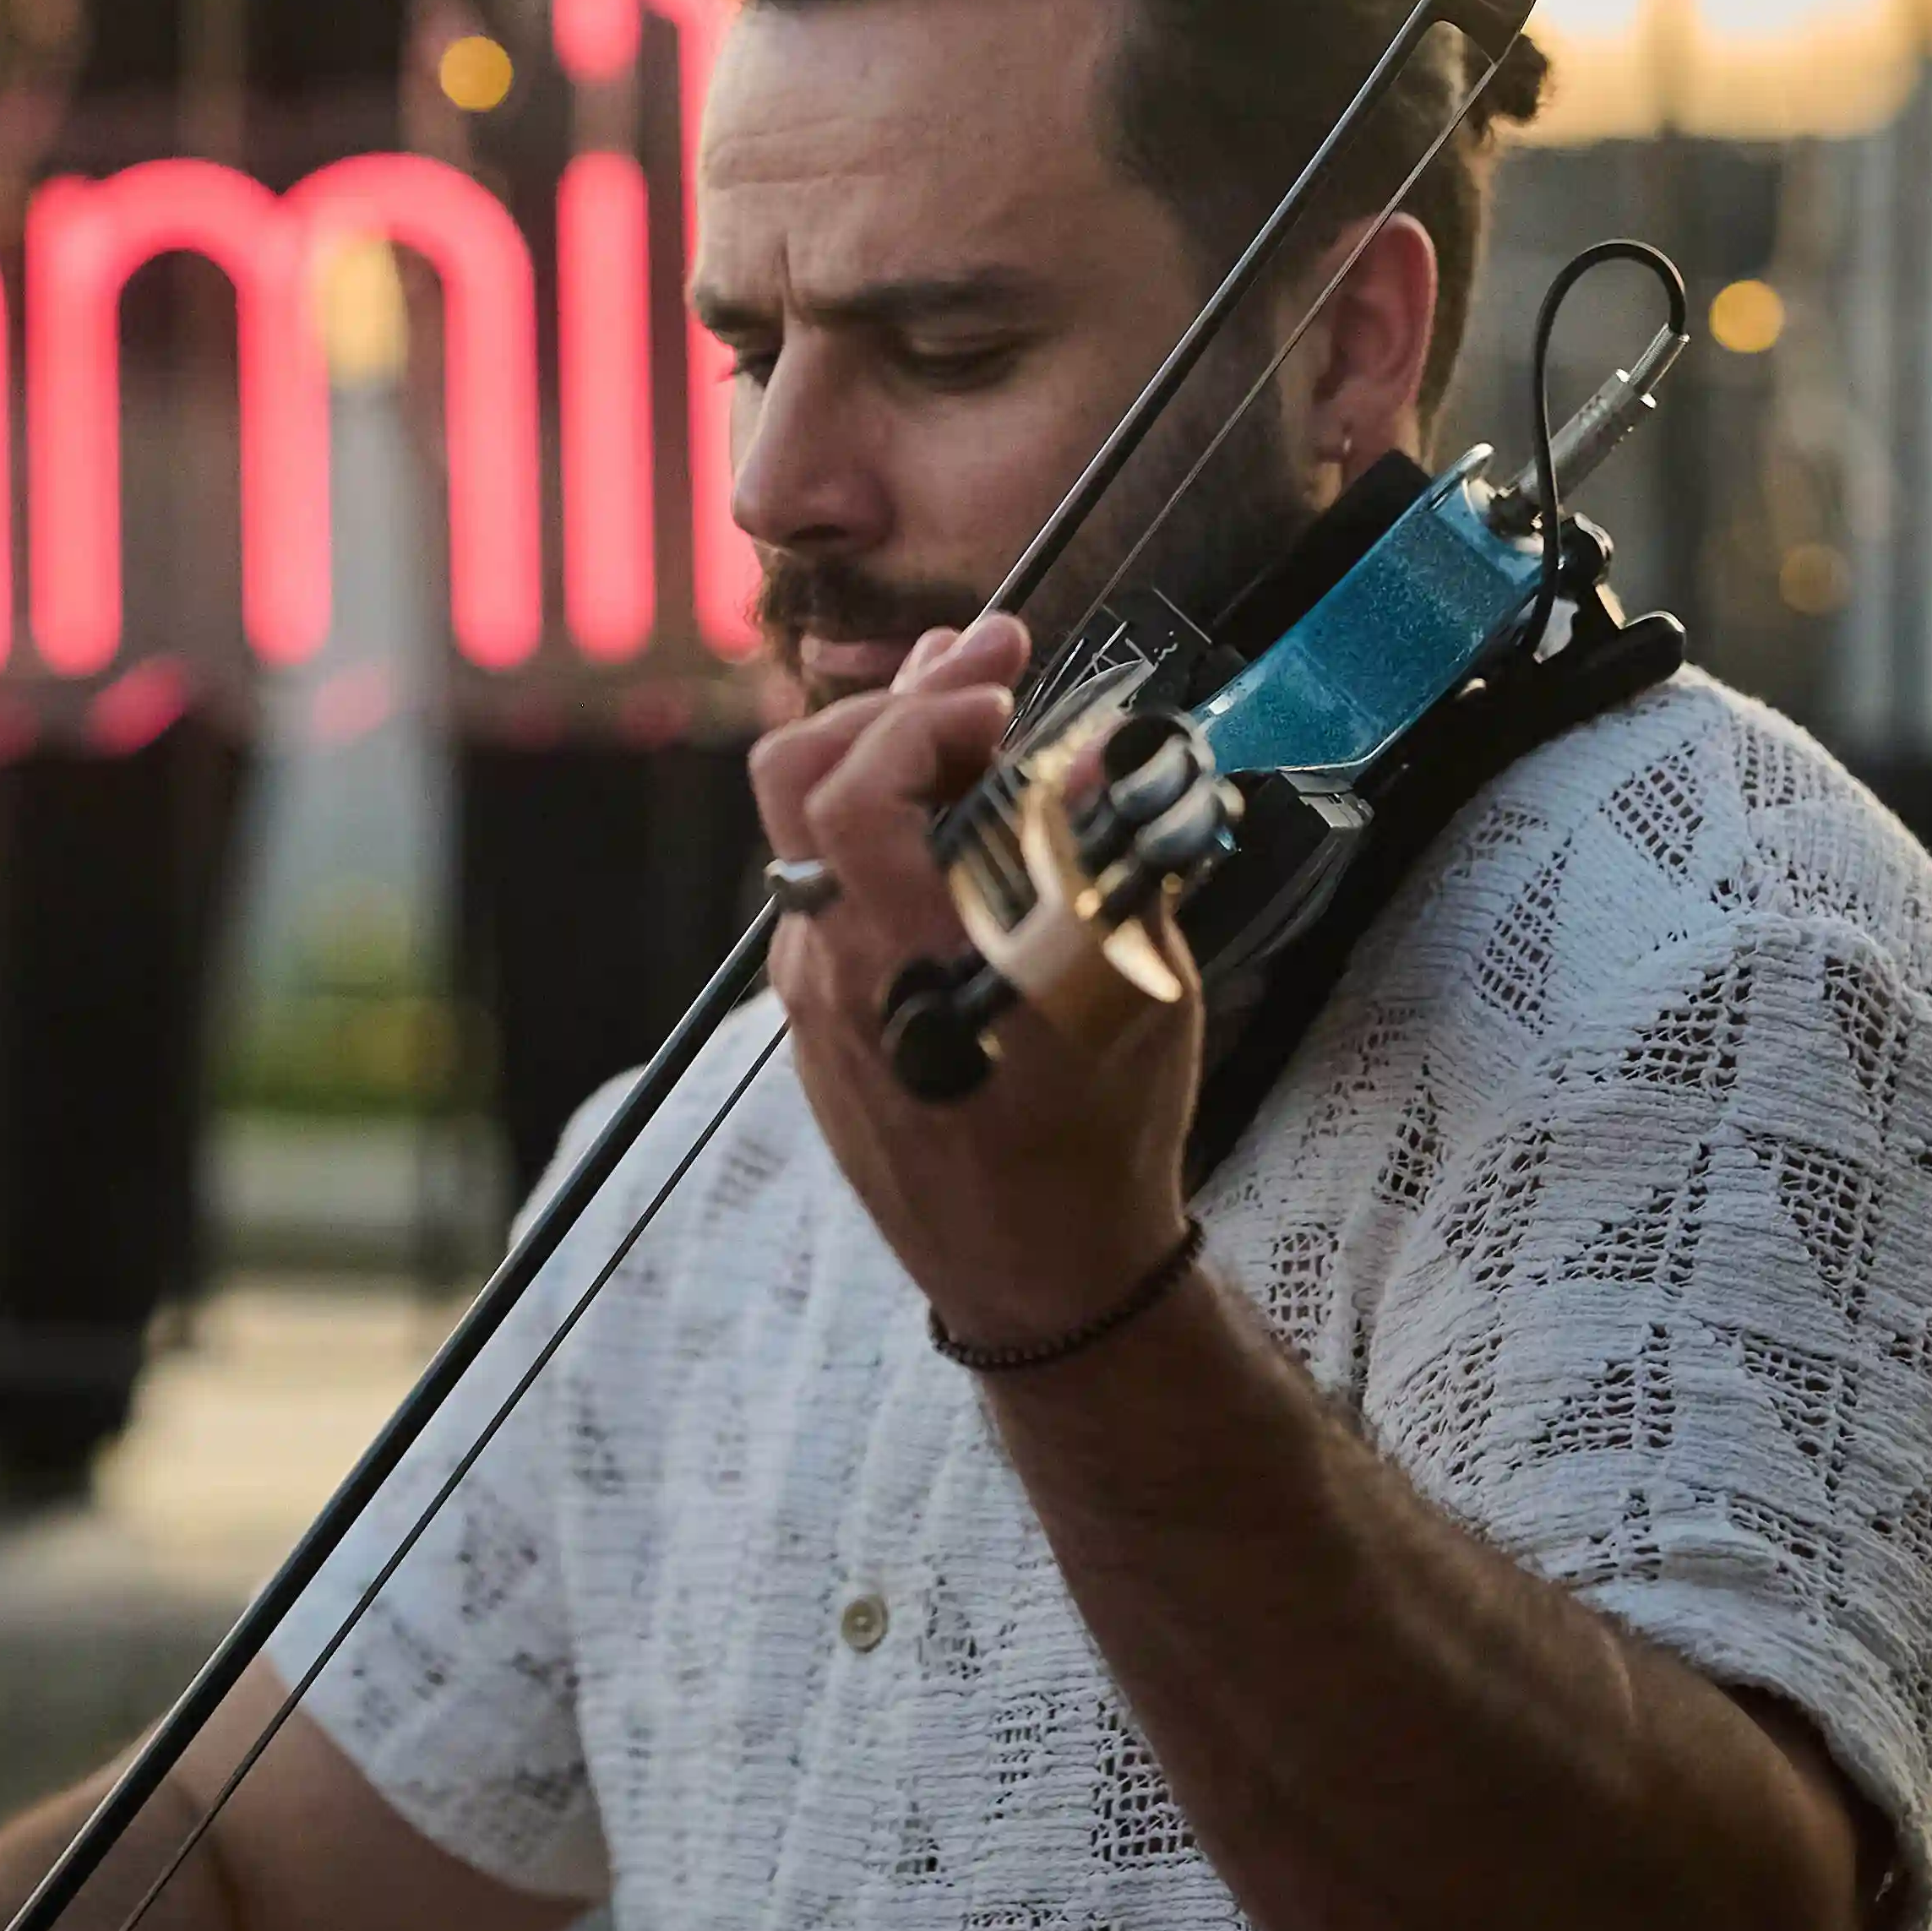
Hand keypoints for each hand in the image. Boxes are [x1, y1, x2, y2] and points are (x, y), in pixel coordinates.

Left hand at [748, 625, 1198, 1355]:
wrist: (1045, 1272)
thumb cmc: (1105, 1135)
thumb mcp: (1134, 991)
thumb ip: (1102, 860)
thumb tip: (1096, 746)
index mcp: (915, 967)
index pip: (853, 799)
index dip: (915, 721)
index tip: (996, 694)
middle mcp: (839, 973)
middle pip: (796, 780)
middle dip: (894, 699)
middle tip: (985, 658)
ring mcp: (814, 994)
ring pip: (810, 828)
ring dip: (884, 749)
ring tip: (967, 703)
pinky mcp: (814, 1012)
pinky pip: (827, 885)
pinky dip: (878, 825)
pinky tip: (944, 803)